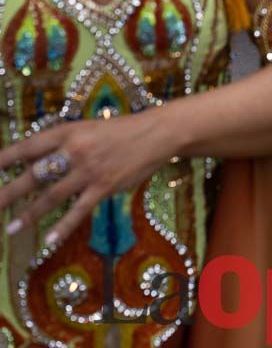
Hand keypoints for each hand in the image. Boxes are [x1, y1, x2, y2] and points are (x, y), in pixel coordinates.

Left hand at [0, 107, 174, 247]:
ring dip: (29, 214)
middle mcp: (75, 150)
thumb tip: (36, 163)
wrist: (157, 133)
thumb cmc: (120, 130)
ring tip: (9, 229)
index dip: (6, 158)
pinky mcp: (104, 187)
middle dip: (8, 192)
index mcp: (69, 131)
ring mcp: (89, 170)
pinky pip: (78, 211)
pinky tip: (48, 241)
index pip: (29, 146)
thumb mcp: (88, 129)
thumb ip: (64, 145)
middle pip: (34, 174)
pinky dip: (62, 227)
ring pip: (51, 196)